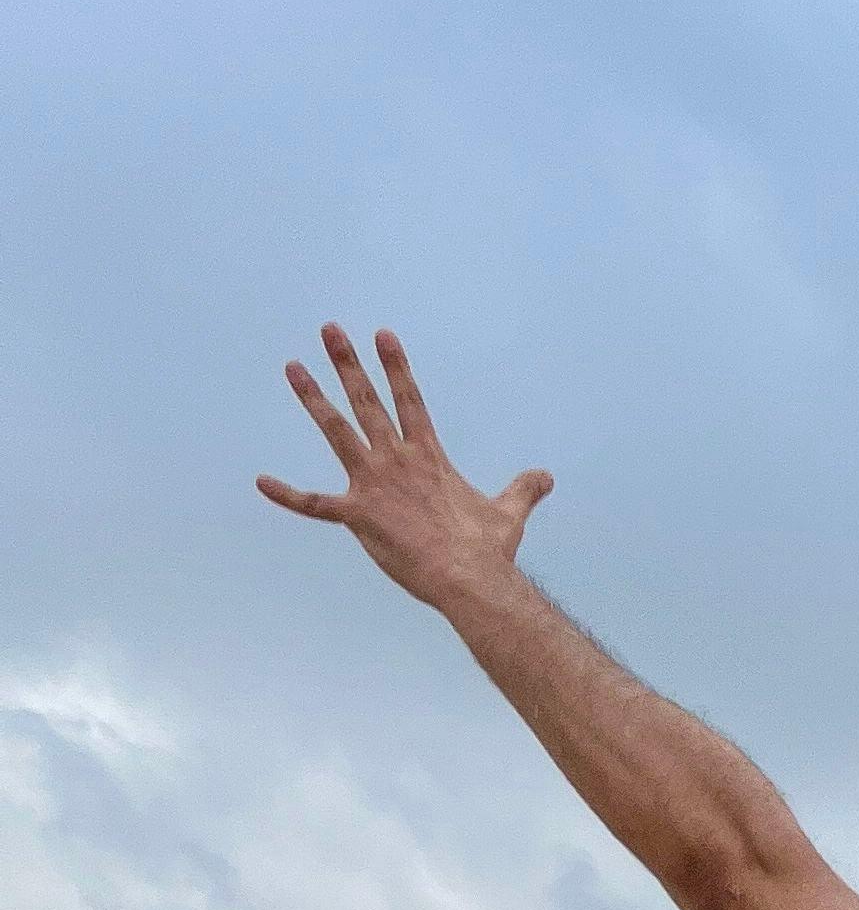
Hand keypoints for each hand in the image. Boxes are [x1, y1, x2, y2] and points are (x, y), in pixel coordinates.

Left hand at [257, 325, 551, 608]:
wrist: (469, 578)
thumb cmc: (488, 550)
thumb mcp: (510, 513)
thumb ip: (524, 490)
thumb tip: (547, 477)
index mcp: (428, 456)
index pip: (409, 399)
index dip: (396, 366)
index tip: (382, 334)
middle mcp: (397, 459)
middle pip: (367, 400)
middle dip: (347, 362)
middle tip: (330, 330)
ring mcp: (374, 483)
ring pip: (337, 430)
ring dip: (313, 398)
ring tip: (293, 367)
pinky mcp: (358, 515)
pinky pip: (314, 504)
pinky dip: (287, 495)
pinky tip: (261, 481)